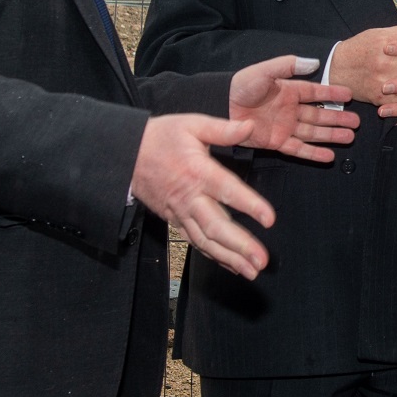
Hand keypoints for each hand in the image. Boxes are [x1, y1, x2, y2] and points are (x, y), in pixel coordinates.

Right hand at [131, 114, 275, 278]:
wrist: (126, 154)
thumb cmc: (162, 137)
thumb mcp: (192, 124)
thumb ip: (223, 129)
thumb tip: (250, 126)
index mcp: (198, 172)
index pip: (227, 190)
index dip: (249, 205)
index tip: (270, 219)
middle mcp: (190, 197)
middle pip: (216, 226)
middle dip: (240, 245)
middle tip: (262, 261)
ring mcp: (181, 213)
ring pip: (205, 240)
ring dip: (229, 258)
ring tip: (252, 272)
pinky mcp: (174, 221)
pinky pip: (194, 242)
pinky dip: (213, 256)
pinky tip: (232, 266)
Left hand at [228, 54, 358, 160]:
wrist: (221, 107)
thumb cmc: (241, 86)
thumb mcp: (265, 71)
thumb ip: (288, 65)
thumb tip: (314, 62)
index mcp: (288, 90)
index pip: (316, 92)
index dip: (332, 93)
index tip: (349, 95)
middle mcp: (290, 109)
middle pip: (319, 114)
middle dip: (338, 119)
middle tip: (357, 122)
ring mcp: (284, 126)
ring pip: (313, 132)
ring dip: (331, 135)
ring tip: (350, 137)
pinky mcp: (276, 142)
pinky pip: (299, 148)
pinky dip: (313, 153)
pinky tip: (329, 155)